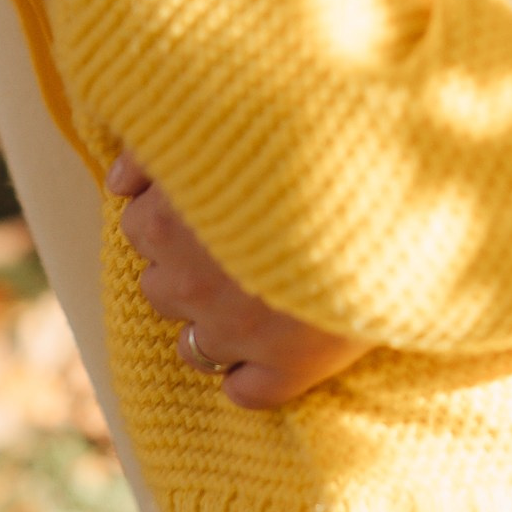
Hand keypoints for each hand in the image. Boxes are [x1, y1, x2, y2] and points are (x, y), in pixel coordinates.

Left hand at [106, 153, 368, 409]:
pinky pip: (243, 392)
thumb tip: (117, 184)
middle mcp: (190, 284)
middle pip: (161, 289)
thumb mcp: (221, 119)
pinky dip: (254, 374)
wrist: (394, 184)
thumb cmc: (310, 140)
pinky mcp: (288, 369)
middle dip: (193, 270)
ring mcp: (236, 332)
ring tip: (262, 295)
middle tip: (243, 245)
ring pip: (194, 348)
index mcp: (165, 223)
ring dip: (217, 324)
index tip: (213, 205)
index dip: (175, 216)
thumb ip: (154, 147)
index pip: (138, 228)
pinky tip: (282, 344)